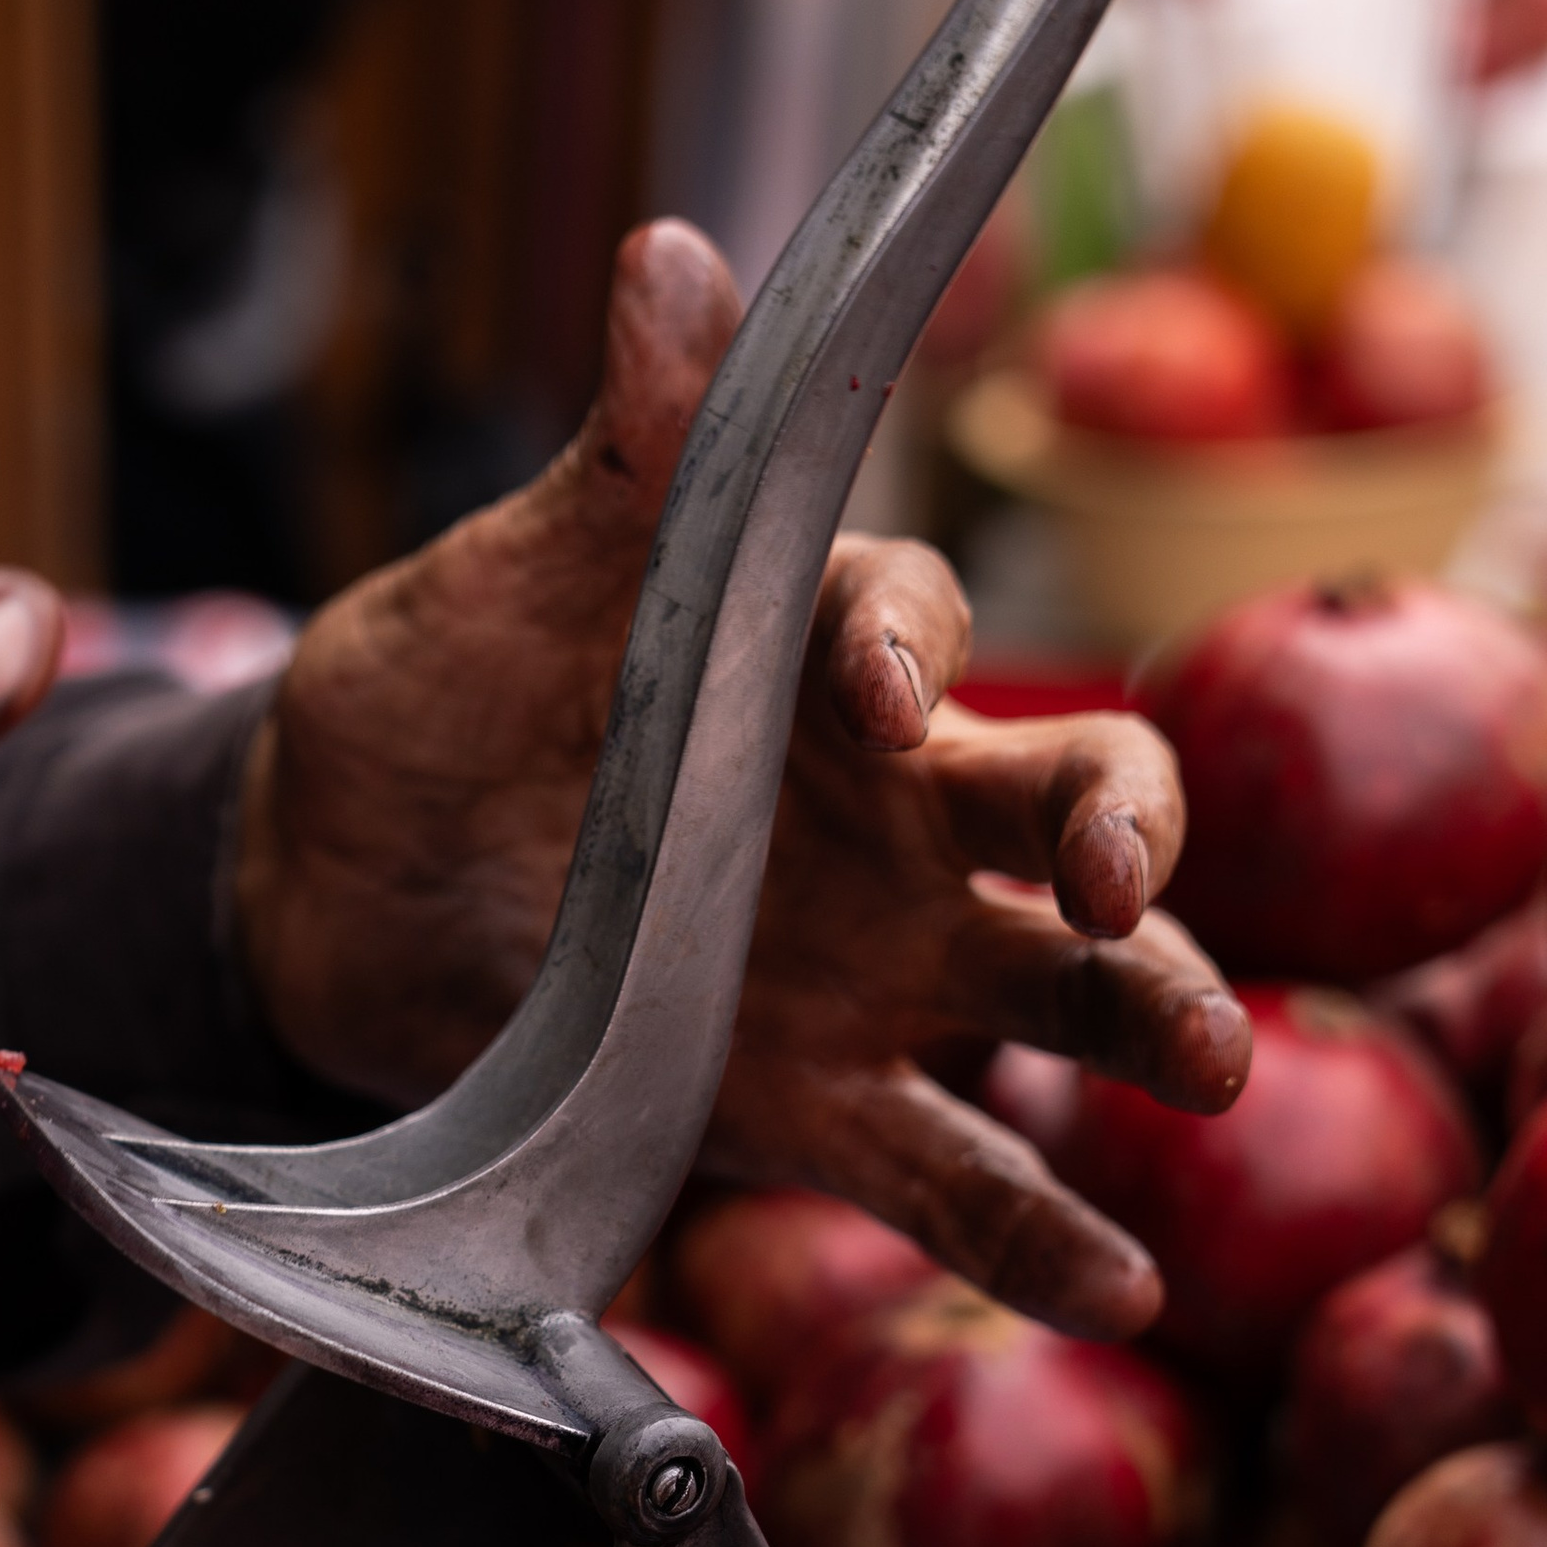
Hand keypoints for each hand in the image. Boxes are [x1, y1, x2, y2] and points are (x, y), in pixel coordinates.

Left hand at [235, 221, 1248, 1340]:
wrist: (330, 897)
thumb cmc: (434, 704)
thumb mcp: (509, 585)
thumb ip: (625, 460)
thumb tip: (675, 262)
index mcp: (811, 655)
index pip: (915, 626)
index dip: (909, 646)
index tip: (867, 684)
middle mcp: (882, 809)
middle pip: (1059, 797)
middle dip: (1123, 829)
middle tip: (1126, 882)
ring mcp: (868, 963)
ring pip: (1050, 984)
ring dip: (1149, 1014)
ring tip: (1216, 1067)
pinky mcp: (811, 1103)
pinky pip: (947, 1167)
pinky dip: (1036, 1229)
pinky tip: (1122, 1284)